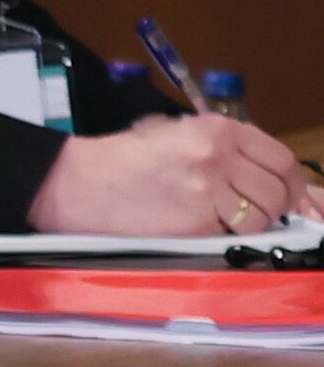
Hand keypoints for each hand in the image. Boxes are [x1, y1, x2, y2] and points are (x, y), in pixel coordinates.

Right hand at [28, 114, 323, 235]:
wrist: (77, 183)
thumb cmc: (121, 159)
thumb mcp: (173, 133)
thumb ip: (219, 147)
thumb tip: (261, 172)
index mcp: (216, 129)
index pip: (281, 159)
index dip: (289, 181)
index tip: (285, 193)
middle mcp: (218, 157)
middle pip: (278, 192)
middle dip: (274, 207)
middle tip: (257, 213)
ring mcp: (209, 192)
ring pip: (261, 219)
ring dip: (251, 225)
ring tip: (224, 221)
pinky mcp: (196, 225)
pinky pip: (231, 236)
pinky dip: (223, 236)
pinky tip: (199, 227)